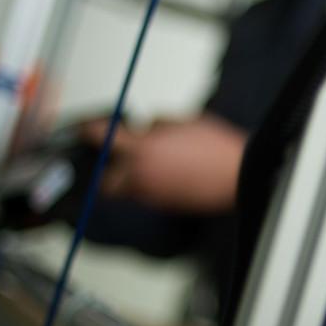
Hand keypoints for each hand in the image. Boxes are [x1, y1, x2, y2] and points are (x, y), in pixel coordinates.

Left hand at [78, 114, 244, 211]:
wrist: (239, 176)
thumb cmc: (217, 147)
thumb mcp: (184, 120)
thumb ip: (157, 125)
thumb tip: (145, 129)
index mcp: (144, 149)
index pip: (103, 138)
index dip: (90, 131)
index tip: (87, 129)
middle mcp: (142, 175)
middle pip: (103, 180)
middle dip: (104, 170)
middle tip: (111, 157)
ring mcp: (153, 194)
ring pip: (124, 191)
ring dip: (126, 178)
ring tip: (143, 164)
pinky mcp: (165, 204)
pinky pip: (145, 196)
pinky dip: (147, 186)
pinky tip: (163, 174)